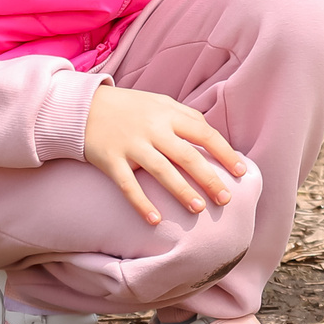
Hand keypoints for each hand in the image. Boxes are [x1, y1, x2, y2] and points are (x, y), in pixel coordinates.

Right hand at [82, 84, 248, 225]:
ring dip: (182, 191)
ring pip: (162, 171)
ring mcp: (131, 145)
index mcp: (168, 114)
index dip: (224, 153)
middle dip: (209, 178)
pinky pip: (128, 185)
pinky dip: (141, 203)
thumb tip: (212, 136)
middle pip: (187, 156)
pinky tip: (155, 220)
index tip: (241, 171)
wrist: (82, 107)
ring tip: (199, 208)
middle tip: (226, 198)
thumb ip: (186, 117)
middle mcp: (152, 129)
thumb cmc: (129, 107)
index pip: (204, 133)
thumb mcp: (160, 103)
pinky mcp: (110, 160)